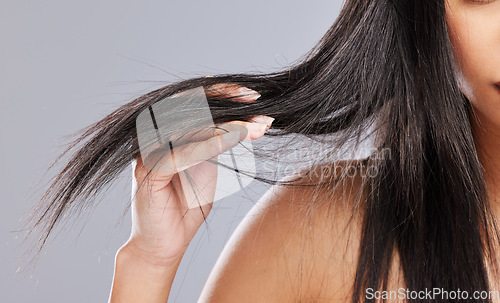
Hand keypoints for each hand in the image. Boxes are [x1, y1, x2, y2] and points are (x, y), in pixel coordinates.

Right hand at [122, 84, 273, 265]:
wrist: (167, 244)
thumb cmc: (187, 204)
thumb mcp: (207, 165)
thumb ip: (215, 140)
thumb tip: (243, 118)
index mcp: (165, 129)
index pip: (192, 100)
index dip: (222, 93)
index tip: (254, 96)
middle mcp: (153, 134)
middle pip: (189, 106)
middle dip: (227, 102)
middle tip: (258, 103)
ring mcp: (148, 151)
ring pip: (187, 126)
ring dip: (227, 125)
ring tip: (257, 127)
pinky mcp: (147, 172)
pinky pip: (180, 153)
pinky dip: (208, 145)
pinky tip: (233, 140)